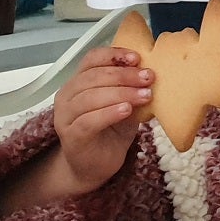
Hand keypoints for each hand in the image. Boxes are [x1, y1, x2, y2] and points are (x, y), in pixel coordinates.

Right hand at [52, 47, 152, 193]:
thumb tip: (153, 71)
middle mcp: (67, 96)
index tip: (137, 58)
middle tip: (149, 78)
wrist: (95, 165)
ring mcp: (66, 117)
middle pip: (93, 77)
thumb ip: (131, 87)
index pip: (91, 59)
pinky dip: (110, 113)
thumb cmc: (110, 130)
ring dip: (122, 93)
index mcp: (79, 82)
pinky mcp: (72, 137)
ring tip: (145, 95)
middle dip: (124, 75)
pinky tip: (127, 110)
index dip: (113, 55)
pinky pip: (89, 121)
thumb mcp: (124, 103)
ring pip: (90, 97)